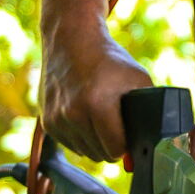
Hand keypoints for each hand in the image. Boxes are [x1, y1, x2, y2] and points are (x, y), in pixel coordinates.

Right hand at [42, 30, 152, 161]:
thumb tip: (139, 153)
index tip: (128, 132)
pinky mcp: (46, 121)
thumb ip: (148, 114)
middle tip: (116, 122)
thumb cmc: (109, 60)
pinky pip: (69, 144)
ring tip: (100, 116)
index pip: (116, 149)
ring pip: (84, 152)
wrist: (71, 39)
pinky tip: (85, 115)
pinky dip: (80, 136)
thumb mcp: (137, 78)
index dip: (126, 143)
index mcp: (97, 104)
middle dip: (111, 143)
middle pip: (100, 154)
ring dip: (95, 141)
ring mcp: (56, 119)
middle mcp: (72, 114)